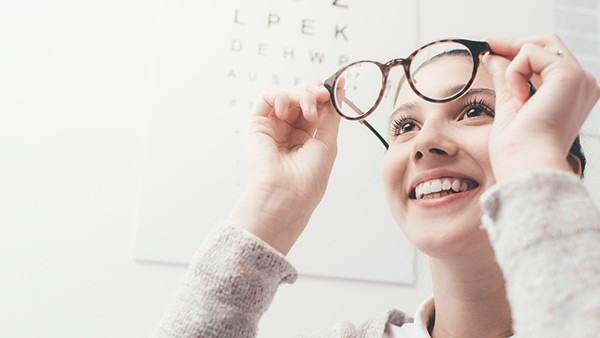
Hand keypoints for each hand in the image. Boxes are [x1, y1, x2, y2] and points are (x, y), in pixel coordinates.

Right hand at [229, 81, 340, 254]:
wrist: (286, 196)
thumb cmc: (307, 179)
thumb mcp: (327, 142)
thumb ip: (331, 114)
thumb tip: (340, 89)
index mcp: (306, 139)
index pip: (316, 107)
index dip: (325, 95)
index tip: (336, 86)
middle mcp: (288, 132)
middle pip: (301, 97)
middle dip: (314, 91)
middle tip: (324, 95)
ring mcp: (272, 128)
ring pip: (287, 95)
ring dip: (301, 96)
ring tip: (310, 112)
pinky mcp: (257, 125)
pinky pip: (266, 98)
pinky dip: (279, 96)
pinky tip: (286, 112)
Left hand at [483, 34, 599, 181]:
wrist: (526, 164)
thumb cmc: (518, 149)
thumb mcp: (509, 105)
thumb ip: (506, 79)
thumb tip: (494, 57)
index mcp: (572, 94)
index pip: (548, 58)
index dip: (519, 50)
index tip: (491, 47)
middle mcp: (582, 84)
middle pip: (548, 44)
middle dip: (514, 43)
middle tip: (487, 44)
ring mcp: (579, 79)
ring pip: (539, 45)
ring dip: (513, 66)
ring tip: (514, 98)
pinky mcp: (569, 76)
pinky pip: (530, 54)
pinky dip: (515, 73)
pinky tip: (520, 99)